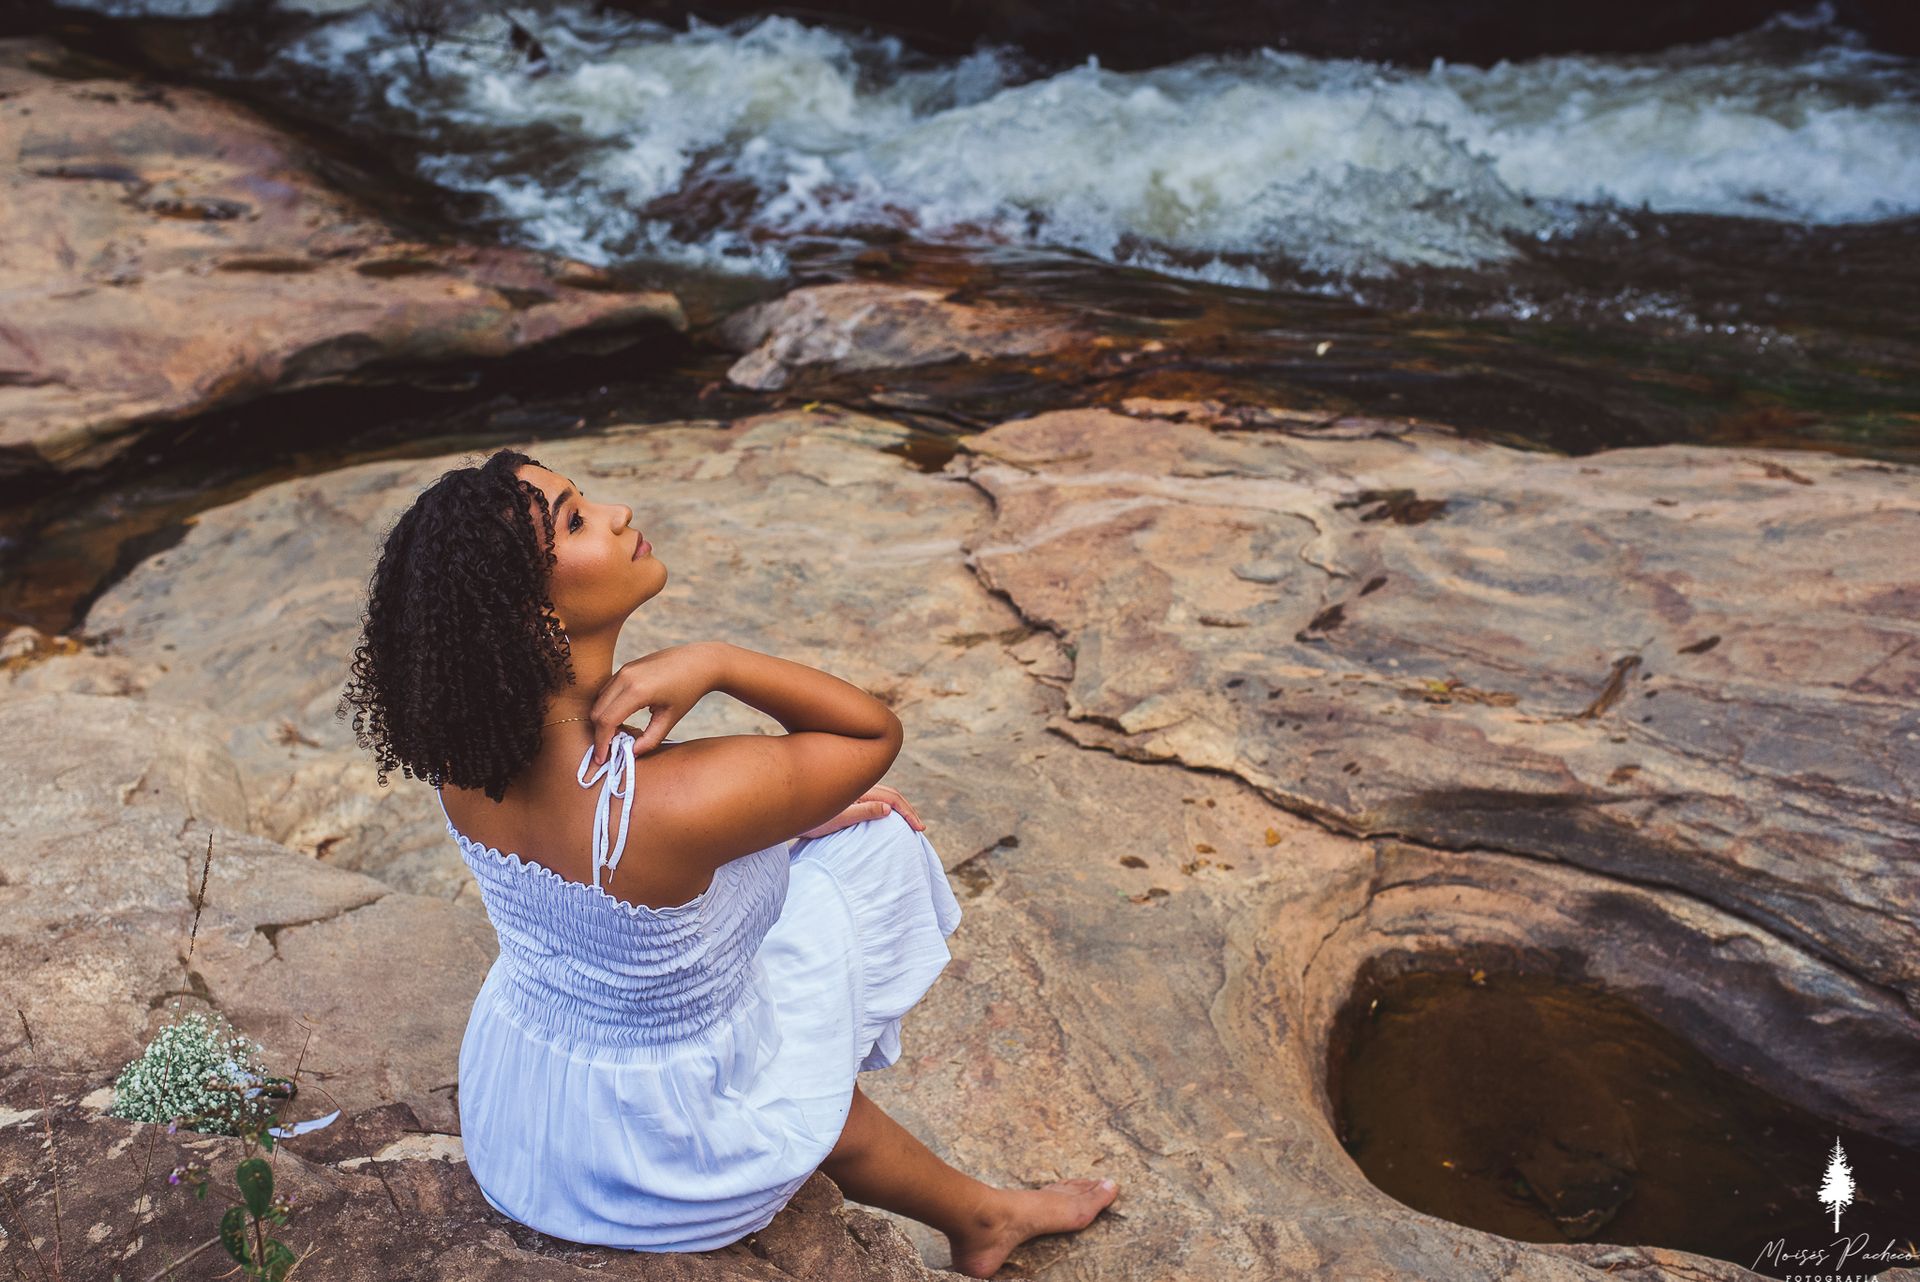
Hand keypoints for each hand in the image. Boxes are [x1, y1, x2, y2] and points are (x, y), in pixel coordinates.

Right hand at [587, 642, 728, 766]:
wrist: (700, 661)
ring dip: (603, 719)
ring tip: (618, 735)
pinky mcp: (626, 668)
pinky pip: (607, 690)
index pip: (607, 721)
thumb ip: (650, 739)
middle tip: (610, 749)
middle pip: (597, 711)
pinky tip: (621, 719)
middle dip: (599, 733)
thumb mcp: (671, 718)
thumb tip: (632, 753)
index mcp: (637, 691)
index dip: (601, 742)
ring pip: (599, 700)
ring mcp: (624, 670)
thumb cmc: (688, 690)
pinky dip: (607, 707)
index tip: (601, 759)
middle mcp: (625, 677)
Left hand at [795, 784, 924, 839]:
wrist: (786, 811)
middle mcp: (858, 786)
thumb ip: (863, 812)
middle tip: (919, 827)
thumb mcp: (837, 819)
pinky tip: (886, 815)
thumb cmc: (808, 818)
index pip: (893, 799)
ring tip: (907, 821)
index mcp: (859, 790)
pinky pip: (874, 797)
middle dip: (907, 810)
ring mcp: (853, 790)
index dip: (908, 813)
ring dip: (898, 807)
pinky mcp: (847, 796)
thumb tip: (889, 809)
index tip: (919, 829)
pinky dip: (886, 805)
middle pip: (891, 794)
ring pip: (883, 795)